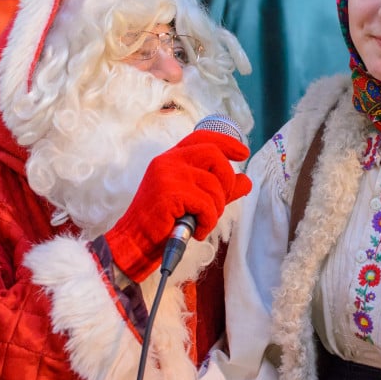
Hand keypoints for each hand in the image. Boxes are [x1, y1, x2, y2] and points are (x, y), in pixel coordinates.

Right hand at [105, 130, 250, 281]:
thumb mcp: (194, 199)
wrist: (134, 242)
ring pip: (213, 185)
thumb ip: (218, 188)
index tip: (243, 153)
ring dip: (216, 209)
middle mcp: (168, 161)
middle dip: (227, 180)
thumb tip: (245, 181)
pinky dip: (208, 221)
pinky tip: (198, 231)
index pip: (202, 137)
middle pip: (214, 155)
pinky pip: (206, 204)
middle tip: (223, 200)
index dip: (227, 142)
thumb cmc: (162, 222)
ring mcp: (168, 175)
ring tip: (203, 222)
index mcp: (171, 158)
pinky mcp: (170, 193)